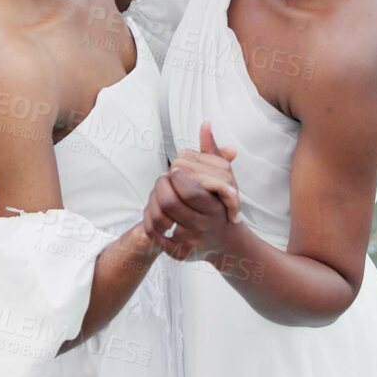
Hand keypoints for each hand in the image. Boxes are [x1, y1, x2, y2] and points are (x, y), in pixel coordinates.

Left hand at [145, 124, 240, 259]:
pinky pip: (154, 235)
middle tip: (162, 180)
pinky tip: (154, 213)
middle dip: (161, 187)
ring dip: (152, 202)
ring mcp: (190, 242)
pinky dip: (149, 222)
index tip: (174, 170)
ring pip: (158, 218)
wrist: (227, 243)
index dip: (177, 176)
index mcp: (214, 208)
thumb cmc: (222, 205)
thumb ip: (212, 152)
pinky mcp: (178, 253)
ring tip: (157, 195)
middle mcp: (203, 227)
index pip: (189, 189)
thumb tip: (205, 123)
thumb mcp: (223, 179)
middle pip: (170, 202)